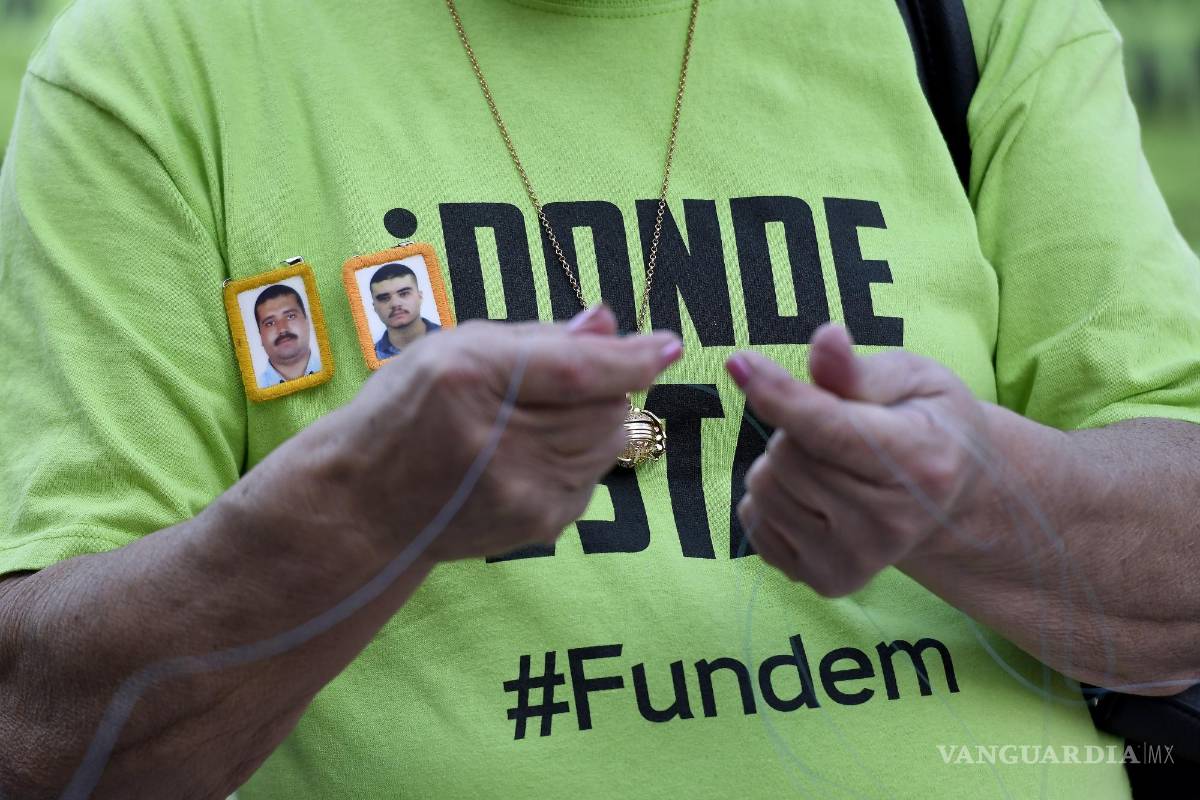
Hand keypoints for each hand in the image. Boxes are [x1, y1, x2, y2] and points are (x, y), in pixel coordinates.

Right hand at [326, 306, 680, 563]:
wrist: (366, 505)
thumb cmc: (405, 413)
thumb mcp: (455, 349)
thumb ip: (536, 337)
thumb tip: (607, 322)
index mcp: (471, 380)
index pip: (576, 370)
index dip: (630, 357)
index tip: (670, 345)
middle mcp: (498, 443)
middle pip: (604, 406)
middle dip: (609, 384)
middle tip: (575, 377)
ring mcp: (521, 492)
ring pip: (608, 441)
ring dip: (598, 418)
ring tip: (546, 413)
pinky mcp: (539, 524)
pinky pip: (594, 474)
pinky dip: (582, 453)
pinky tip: (536, 449)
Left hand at [726, 323, 987, 596]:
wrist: (951, 501)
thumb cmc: (927, 424)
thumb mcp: (913, 380)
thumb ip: (858, 369)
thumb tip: (826, 339)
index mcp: (920, 463)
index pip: (829, 429)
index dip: (779, 394)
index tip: (739, 362)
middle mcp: (891, 523)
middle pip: (786, 455)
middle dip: (794, 429)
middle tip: (837, 430)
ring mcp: (858, 560)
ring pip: (764, 487)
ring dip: (781, 464)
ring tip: (829, 463)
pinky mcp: (828, 581)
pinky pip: (755, 521)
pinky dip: (773, 498)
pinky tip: (816, 497)